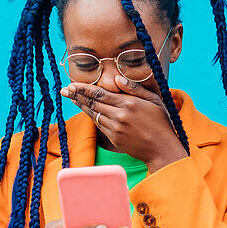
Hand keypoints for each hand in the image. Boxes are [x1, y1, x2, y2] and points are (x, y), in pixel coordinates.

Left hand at [60, 75, 188, 171]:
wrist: (162, 148)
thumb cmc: (161, 122)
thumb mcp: (154, 99)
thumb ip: (135, 88)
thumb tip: (117, 79)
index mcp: (129, 103)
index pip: (100, 93)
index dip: (84, 88)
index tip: (72, 84)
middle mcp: (120, 115)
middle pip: (93, 103)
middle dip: (77, 95)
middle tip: (64, 89)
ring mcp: (115, 128)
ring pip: (94, 114)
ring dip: (81, 106)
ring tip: (71, 98)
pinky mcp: (114, 138)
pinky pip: (100, 125)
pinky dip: (92, 116)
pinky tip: (86, 111)